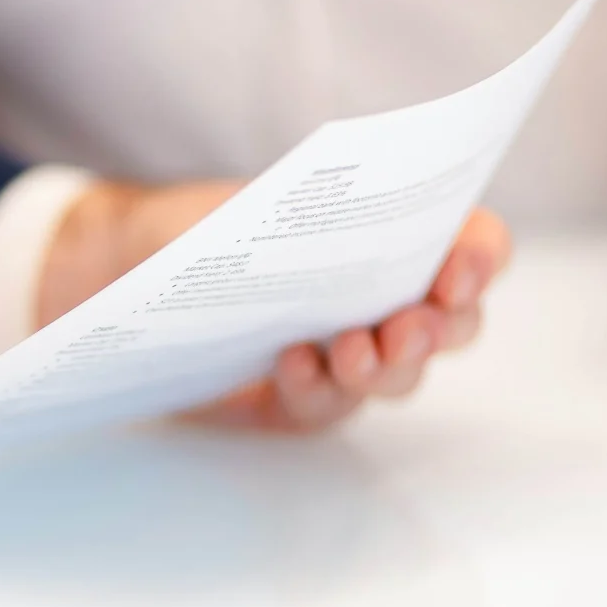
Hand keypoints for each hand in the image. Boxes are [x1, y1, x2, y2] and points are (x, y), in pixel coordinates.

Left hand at [38, 181, 511, 432]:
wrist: (126, 268)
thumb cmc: (204, 224)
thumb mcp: (252, 201)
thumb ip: (305, 211)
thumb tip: (341, 223)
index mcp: (395, 239)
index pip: (471, 248)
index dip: (480, 258)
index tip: (459, 269)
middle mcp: (385, 302)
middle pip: (449, 326)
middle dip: (437, 328)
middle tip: (409, 324)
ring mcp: (347, 356)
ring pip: (396, 376)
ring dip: (382, 366)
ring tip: (350, 349)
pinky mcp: (299, 400)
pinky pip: (326, 405)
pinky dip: (315, 387)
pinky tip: (291, 364)